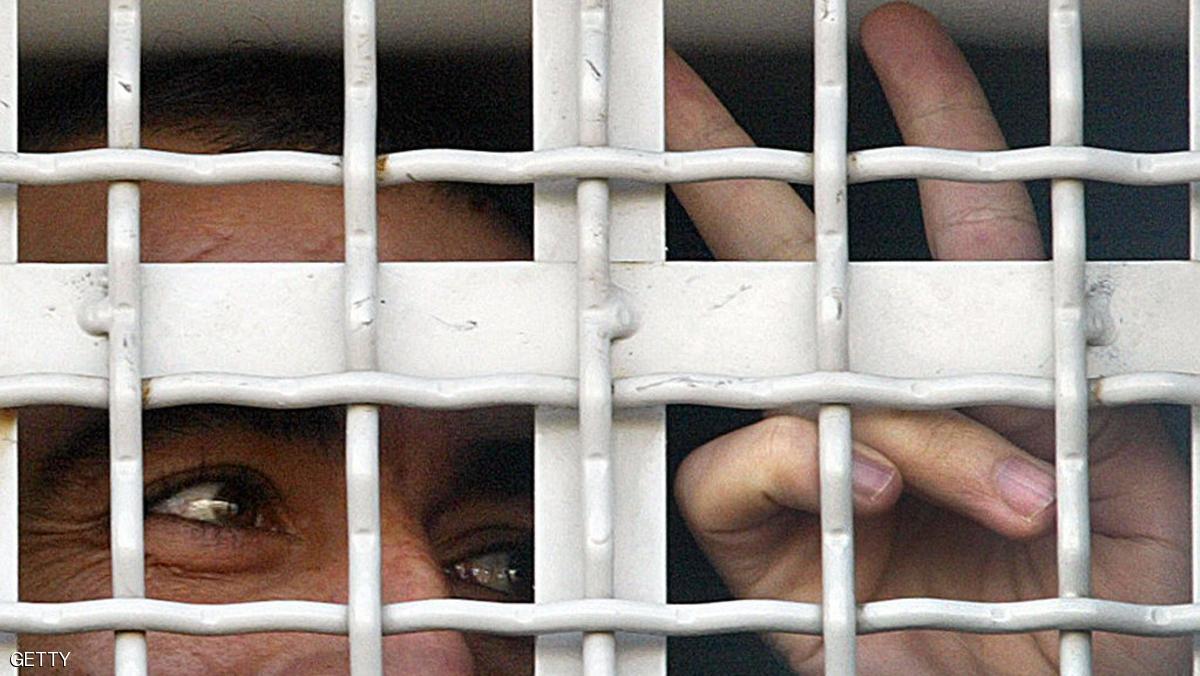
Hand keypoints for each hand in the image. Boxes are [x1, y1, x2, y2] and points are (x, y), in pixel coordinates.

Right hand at [665, 3, 1189, 673]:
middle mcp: (874, 402)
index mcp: (970, 375)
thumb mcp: (1129, 489)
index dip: (926, 122)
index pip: (940, 225)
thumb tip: (1023, 302)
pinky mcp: (758, 538)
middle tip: (671, 92)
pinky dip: (809, 468)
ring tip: (1015, 493)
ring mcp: (806, 467)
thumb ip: (1073, 388)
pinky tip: (871, 496)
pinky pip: (741, 467)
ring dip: (912, 419)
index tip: (897, 37)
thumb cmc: (1103, 629)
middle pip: (787, 258)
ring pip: (796, 376)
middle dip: (731, 164)